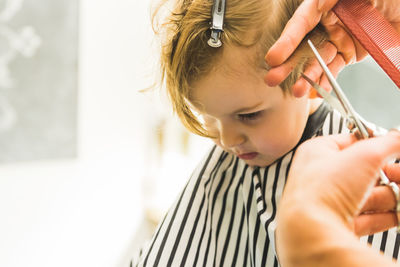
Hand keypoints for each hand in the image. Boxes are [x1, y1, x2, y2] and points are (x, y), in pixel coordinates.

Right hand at [265, 0, 399, 97]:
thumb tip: (315, 4)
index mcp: (327, 3)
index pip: (302, 22)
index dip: (287, 40)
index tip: (275, 57)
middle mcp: (329, 21)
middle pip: (303, 44)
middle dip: (287, 63)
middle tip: (272, 78)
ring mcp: (339, 38)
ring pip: (318, 60)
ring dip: (306, 76)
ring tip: (297, 91)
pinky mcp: (350, 52)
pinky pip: (335, 68)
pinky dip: (326, 81)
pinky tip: (316, 90)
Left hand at [277, 131, 399, 265]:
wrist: (311, 230)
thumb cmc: (324, 189)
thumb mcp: (365, 155)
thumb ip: (387, 143)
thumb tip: (397, 137)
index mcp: (317, 152)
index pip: (350, 142)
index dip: (374, 144)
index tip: (393, 148)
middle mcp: (319, 177)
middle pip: (363, 172)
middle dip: (390, 175)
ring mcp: (328, 203)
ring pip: (367, 196)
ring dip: (391, 196)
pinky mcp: (337, 225)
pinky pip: (368, 219)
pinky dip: (386, 216)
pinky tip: (398, 214)